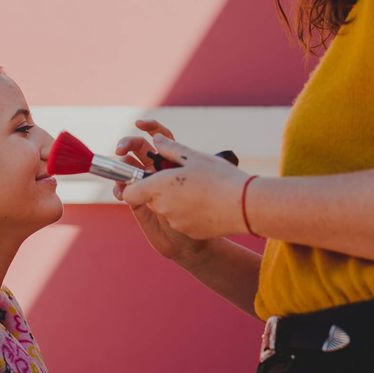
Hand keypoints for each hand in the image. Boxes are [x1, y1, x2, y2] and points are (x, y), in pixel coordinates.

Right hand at [113, 120, 208, 261]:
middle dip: (127, 144)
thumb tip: (157, 139)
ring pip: (128, 168)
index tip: (140, 123)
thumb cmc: (198, 209)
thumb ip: (175, 156)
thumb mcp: (191, 178)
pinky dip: (120, 187)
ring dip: (121, 166)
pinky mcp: (137, 201)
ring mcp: (146, 185)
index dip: (150, 127)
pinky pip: (124, 190)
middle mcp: (158, 170)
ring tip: (123, 174)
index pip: (160, 137)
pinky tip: (122, 192)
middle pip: (138, 149)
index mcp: (172, 160)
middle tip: (121, 149)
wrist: (192, 242)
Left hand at [120, 133, 251, 239]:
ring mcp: (176, 221)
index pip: (129, 192)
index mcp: (159, 186)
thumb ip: (170, 149)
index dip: (134, 184)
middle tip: (182, 177)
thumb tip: (156, 141)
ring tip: (200, 188)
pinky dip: (190, 211)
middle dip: (161, 189)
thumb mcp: (194, 157)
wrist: (244, 206)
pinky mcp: (189, 231)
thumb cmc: (219, 177)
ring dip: (177, 199)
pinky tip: (208, 202)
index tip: (147, 176)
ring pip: (168, 209)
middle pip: (151, 198)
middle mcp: (163, 207)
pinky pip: (183, 219)